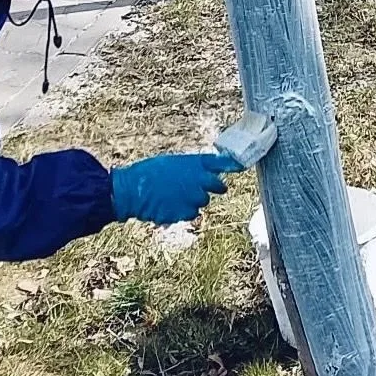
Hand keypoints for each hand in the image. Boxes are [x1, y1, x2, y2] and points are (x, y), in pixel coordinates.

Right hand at [111, 153, 242, 224]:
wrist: (133, 190)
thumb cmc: (149, 172)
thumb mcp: (173, 162)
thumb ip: (192, 168)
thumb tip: (202, 174)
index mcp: (196, 163)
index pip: (223, 163)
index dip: (234, 165)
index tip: (242, 166)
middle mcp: (200, 180)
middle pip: (219, 186)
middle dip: (212, 187)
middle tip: (197, 187)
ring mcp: (194, 198)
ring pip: (203, 201)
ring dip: (194, 200)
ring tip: (174, 195)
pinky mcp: (187, 213)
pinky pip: (192, 213)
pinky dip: (184, 211)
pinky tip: (170, 205)